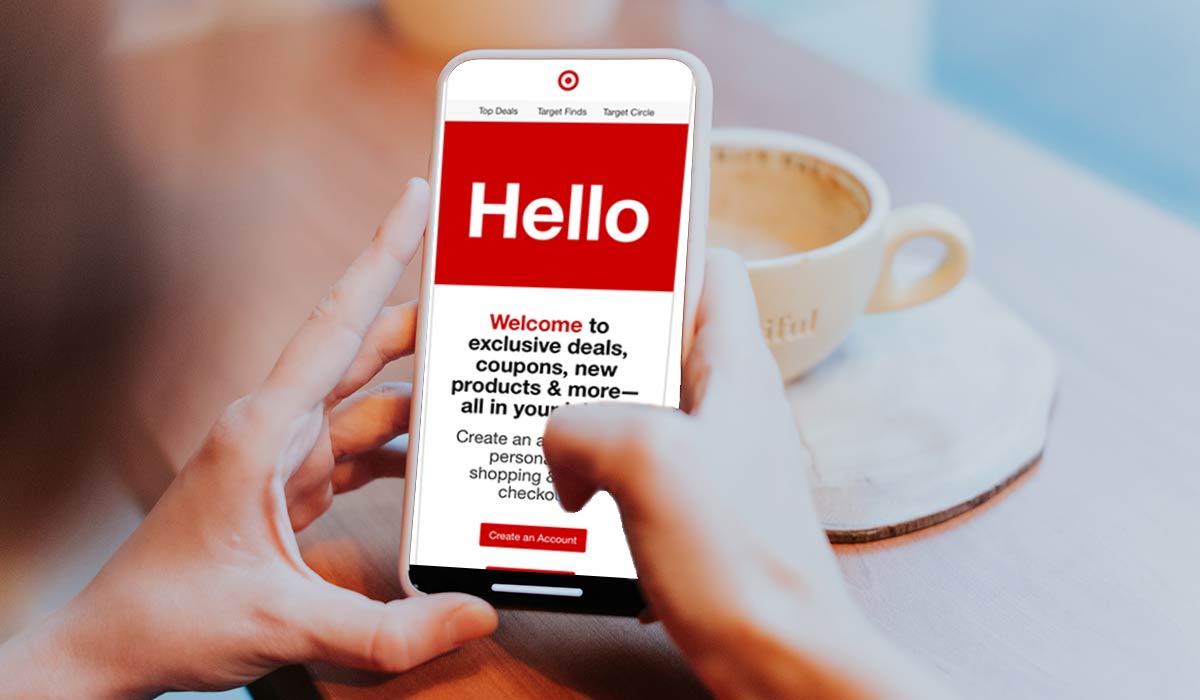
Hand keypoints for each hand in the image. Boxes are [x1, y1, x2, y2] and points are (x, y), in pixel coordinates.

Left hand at [0, 179, 496, 698]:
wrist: (114, 647)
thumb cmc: (170, 617)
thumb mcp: (285, 622)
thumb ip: (388, 630)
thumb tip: (477, 614)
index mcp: (265, 428)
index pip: (337, 322)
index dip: (381, 255)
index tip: (415, 197)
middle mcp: (277, 427)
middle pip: (365, 351)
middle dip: (425, 319)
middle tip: (485, 295)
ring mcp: (287, 456)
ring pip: (371, 404)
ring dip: (423, 398)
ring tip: (483, 387)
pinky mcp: (295, 487)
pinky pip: (364, 451)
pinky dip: (406, 455)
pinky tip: (442, 467)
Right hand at [543, 251, 952, 699]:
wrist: (780, 659)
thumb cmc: (743, 563)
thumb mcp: (649, 461)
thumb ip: (582, 424)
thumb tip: (558, 443)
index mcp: (733, 368)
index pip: (707, 268)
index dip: (656, 250)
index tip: (595, 251)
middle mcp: (722, 402)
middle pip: (653, 337)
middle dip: (593, 340)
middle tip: (536, 339)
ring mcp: (706, 455)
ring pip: (632, 404)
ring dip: (583, 413)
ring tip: (534, 420)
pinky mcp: (686, 505)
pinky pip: (627, 464)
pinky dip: (589, 470)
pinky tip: (562, 493)